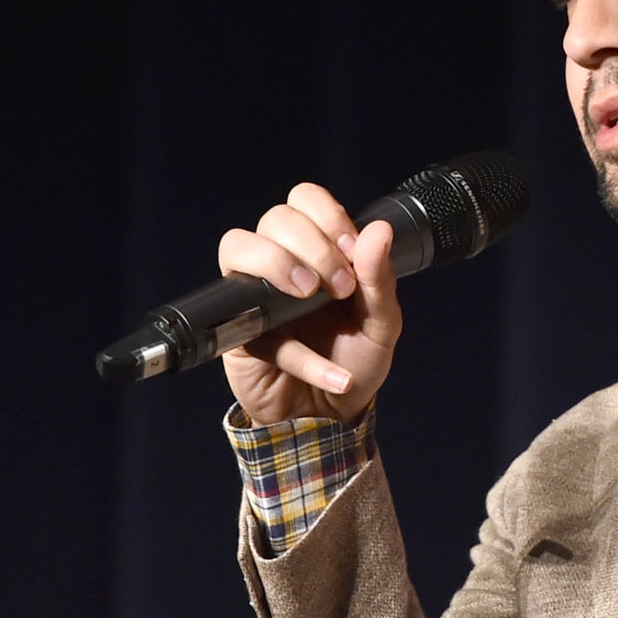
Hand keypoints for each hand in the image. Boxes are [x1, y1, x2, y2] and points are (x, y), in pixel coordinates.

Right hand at [216, 182, 402, 425]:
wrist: (332, 418)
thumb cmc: (353, 361)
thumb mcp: (381, 323)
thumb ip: (380, 278)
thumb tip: (378, 230)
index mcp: (316, 252)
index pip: (304, 200)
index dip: (327, 217)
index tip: (353, 253)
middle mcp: (280, 264)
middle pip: (274, 218)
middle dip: (312, 245)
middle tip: (339, 287)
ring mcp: (252, 295)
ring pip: (238, 247)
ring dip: (279, 264)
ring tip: (309, 297)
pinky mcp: (236, 333)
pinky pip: (250, 322)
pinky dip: (298, 354)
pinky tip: (335, 375)